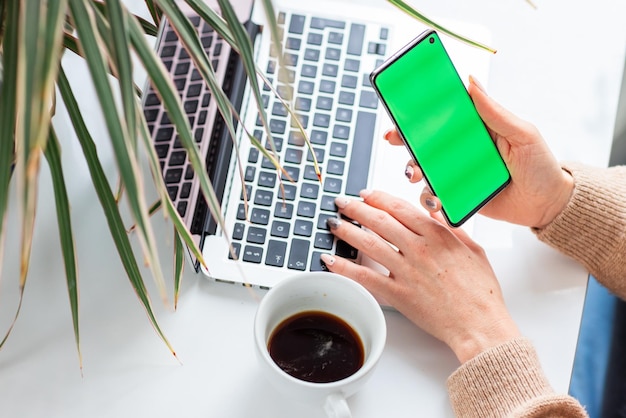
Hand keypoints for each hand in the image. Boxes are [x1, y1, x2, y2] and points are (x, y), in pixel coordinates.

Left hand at [321, 190, 520, 363]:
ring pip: (369, 244)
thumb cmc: (481, 292)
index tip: (365, 194)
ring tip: (334, 224)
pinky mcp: (399, 294)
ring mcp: (407, 271)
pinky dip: (345, 268)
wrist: (479, 324)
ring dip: (347, 231)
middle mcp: (419, 249)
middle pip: (380, 221)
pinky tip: (330, 260)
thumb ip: (451, 228)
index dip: (378, 198)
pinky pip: (365, 278)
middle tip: (342, 203)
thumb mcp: (473, 249)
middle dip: (356, 208)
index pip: (400, 208)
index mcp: (438, 236)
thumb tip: (434, 212)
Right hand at [387, 76, 573, 228]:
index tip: (401, 107)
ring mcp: (457, 174)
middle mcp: (461, 150)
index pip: (442, 115)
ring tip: (417, 174)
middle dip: (404, 139)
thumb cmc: (540, 165)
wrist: (547, 205)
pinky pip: (434, 197)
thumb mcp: (522, 133)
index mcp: (475, 129)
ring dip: (413, 170)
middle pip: (425, 142)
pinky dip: (428, 198)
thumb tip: (471, 82)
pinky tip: (436, 199)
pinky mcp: (457, 197)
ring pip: (424, 170)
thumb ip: (494, 111)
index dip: (420, 110)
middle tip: (395, 138)